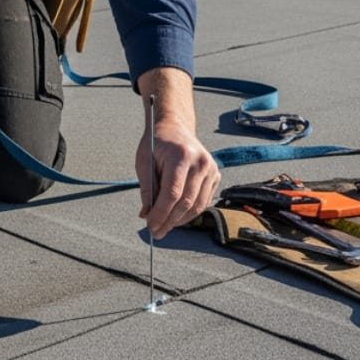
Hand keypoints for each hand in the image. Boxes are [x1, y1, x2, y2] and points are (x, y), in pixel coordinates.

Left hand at [135, 67, 220, 238]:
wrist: (175, 127)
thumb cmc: (157, 144)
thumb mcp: (144, 161)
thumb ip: (147, 189)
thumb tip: (146, 215)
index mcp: (182, 156)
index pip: (172, 193)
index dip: (161, 213)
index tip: (150, 225)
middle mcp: (201, 162)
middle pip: (186, 202)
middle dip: (169, 221)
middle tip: (156, 232)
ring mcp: (211, 168)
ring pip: (197, 205)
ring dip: (180, 220)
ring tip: (164, 227)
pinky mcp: (215, 175)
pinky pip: (204, 201)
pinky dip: (190, 212)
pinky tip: (176, 217)